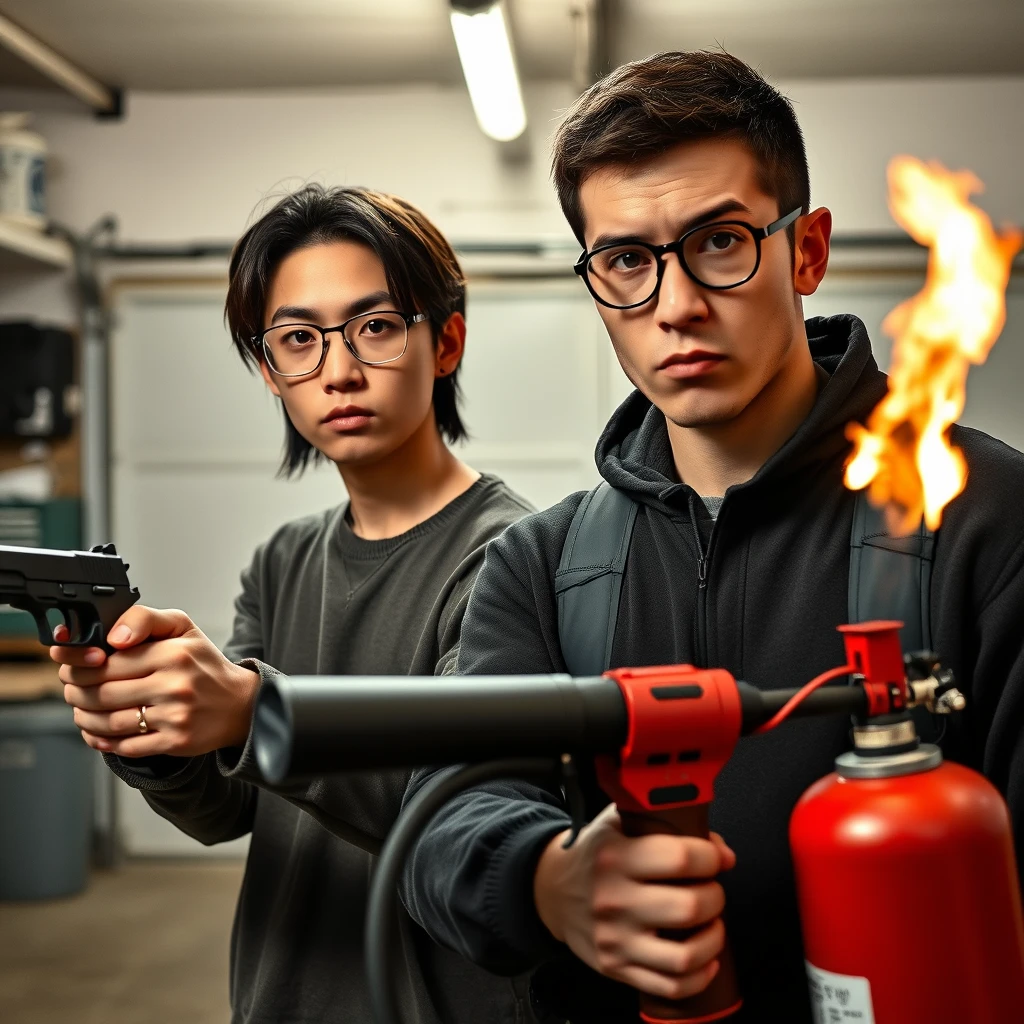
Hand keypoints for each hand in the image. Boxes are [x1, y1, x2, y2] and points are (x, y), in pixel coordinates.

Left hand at [50, 606, 260, 758]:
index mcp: (174, 653)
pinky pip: (126, 746)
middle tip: (71, 689)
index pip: (109, 661)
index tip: (70, 666)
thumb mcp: (182, 628)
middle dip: (76, 692)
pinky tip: (99, 734)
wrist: (240, 704)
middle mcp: (176, 684)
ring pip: (110, 721)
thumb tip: (112, 636)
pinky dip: (104, 742)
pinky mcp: (175, 742)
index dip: (80, 665)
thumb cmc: (205, 665)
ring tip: (81, 710)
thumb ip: (145, 619)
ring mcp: (176, 716)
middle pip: (104, 692)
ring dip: (85, 719)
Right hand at [533, 803, 734, 1001]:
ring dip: (713, 939)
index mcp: (616, 857)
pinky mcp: (615, 967)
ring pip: (684, 956)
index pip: (680, 857)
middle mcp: (614, 899)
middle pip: (689, 907)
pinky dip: (699, 976)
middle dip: (715, 897)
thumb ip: (666, 822)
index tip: (716, 858)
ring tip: (712, 924)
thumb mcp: (620, 823)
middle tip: (711, 890)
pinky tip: (705, 959)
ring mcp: (615, 939)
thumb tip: (723, 852)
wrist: (551, 890)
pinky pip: (670, 986)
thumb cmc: (595, 854)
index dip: (711, 857)